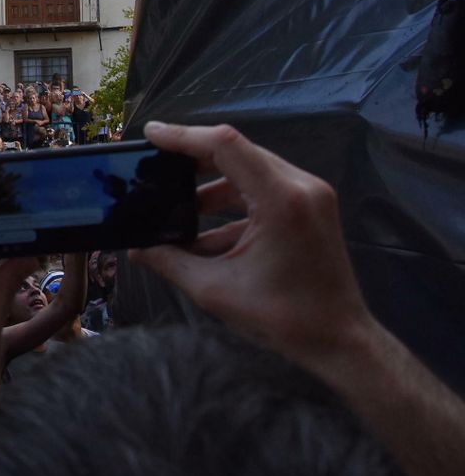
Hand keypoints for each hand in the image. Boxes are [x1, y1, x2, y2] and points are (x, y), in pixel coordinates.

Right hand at [132, 122, 373, 369]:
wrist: (340, 341)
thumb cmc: (284, 317)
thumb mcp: (215, 289)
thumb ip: (170, 261)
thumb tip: (136, 248)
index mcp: (281, 200)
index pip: (225, 145)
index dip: (184, 136)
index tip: (150, 134)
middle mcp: (301, 186)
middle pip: (237, 151)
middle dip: (193, 157)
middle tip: (156, 165)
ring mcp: (310, 195)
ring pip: (249, 169)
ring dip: (212, 183)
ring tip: (178, 203)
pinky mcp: (311, 207)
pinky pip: (264, 189)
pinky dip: (233, 202)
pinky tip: (205, 231)